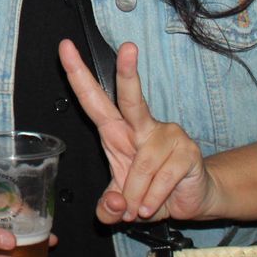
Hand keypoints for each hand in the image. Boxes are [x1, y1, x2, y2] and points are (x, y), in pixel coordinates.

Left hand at [59, 40, 214, 222]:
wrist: (191, 200)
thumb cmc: (150, 193)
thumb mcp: (121, 205)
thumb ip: (108, 208)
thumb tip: (114, 204)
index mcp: (117, 131)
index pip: (94, 99)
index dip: (78, 75)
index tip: (65, 49)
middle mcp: (142, 126)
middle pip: (132, 98)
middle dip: (128, 72)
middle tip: (127, 48)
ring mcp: (168, 135)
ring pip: (141, 166)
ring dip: (137, 195)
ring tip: (139, 207)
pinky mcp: (187, 151)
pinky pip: (162, 180)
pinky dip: (153, 200)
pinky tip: (154, 205)